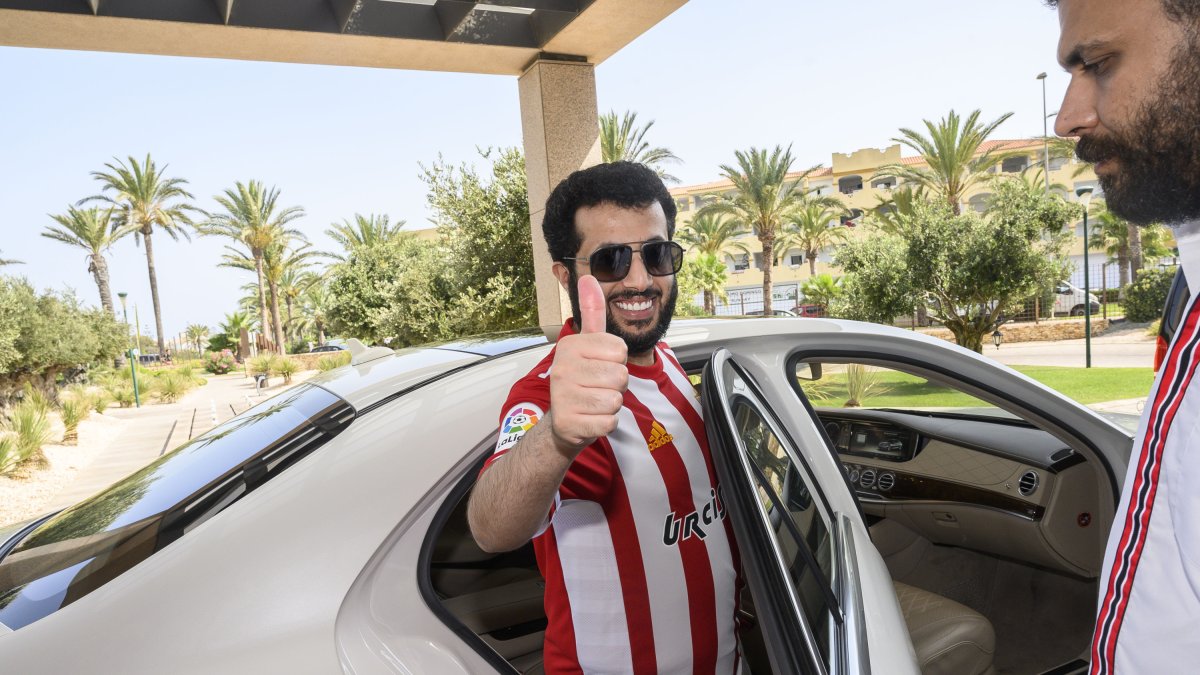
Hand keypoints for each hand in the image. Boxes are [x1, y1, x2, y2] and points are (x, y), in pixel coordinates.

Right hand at [547, 275, 628, 456]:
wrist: (563, 420)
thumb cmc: (581, 378)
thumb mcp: (587, 344)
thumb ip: (591, 312)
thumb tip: (589, 277)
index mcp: (570, 346)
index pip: (620, 350)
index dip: (617, 361)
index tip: (599, 365)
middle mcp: (562, 368)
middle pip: (620, 375)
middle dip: (616, 384)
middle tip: (596, 386)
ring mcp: (563, 396)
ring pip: (616, 399)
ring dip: (610, 404)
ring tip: (593, 401)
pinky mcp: (569, 422)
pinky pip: (609, 421)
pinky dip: (605, 423)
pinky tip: (589, 417)